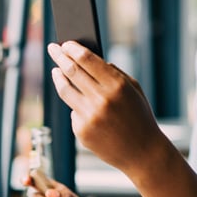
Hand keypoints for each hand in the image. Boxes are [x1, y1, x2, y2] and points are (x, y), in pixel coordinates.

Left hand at [47, 41, 169, 173]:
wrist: (143, 153)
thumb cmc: (140, 117)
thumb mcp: (134, 90)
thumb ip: (114, 73)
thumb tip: (89, 59)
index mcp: (117, 85)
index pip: (87, 59)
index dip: (73, 49)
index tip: (65, 43)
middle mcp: (101, 99)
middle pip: (71, 71)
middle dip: (59, 56)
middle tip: (53, 48)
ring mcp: (89, 117)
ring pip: (65, 90)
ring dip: (58, 77)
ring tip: (56, 70)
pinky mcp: (81, 131)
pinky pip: (74, 112)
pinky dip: (77, 105)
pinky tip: (83, 105)